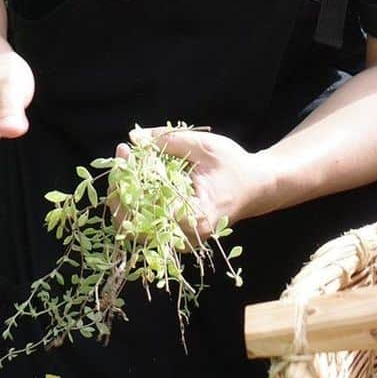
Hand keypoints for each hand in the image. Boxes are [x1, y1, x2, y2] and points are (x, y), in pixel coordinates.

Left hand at [118, 126, 273, 237]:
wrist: (255, 187)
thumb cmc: (233, 165)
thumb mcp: (204, 146)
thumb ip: (169, 141)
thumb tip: (135, 137)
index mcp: (196, 218)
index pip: (146, 210)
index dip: (128, 181)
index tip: (124, 153)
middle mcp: (186, 237)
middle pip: (134, 224)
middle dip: (120, 187)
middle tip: (122, 154)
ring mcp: (180, 240)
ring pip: (136, 227)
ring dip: (125, 194)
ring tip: (125, 161)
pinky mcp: (176, 235)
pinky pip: (146, 224)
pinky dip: (135, 200)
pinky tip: (135, 175)